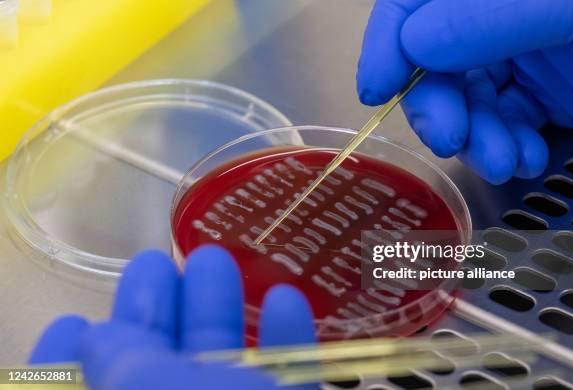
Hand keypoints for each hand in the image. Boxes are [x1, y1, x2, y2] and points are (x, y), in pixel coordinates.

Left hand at [29, 246, 316, 389]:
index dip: (67, 356)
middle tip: (157, 264)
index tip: (69, 319)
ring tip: (219, 260)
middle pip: (159, 365)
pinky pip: (293, 376)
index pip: (85, 385)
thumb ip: (122, 364)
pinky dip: (290, 340)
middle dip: (157, 312)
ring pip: (226, 366)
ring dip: (223, 311)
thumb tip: (98, 337)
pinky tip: (286, 300)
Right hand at [357, 0, 572, 183]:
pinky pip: (502, 122)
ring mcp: (524, 54)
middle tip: (447, 138)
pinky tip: (527, 157)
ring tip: (502, 161)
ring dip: (476, 138)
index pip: (416, 1)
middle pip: (435, 60)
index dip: (388, 42)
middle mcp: (502, 15)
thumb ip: (491, 16)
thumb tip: (414, 45)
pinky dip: (507, 147)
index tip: (375, 89)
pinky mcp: (543, 93)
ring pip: (466, 100)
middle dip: (437, 106)